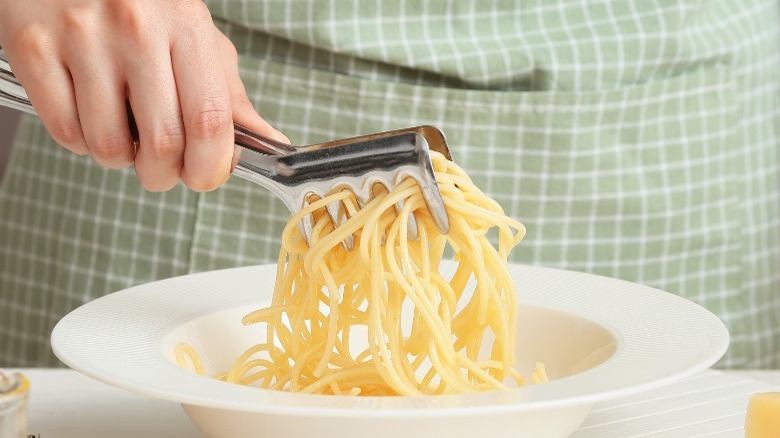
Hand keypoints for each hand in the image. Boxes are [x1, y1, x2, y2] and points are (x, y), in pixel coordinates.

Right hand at [0, 0, 286, 190]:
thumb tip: (268, 143)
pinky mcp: (31, 46)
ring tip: (121, 129)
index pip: (210, 120)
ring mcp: (80, 36)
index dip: (211, 167)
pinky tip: (89, 112)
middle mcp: (135, 27)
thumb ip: (228, 94)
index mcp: (186, 23)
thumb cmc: (142, 3)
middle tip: (161, 167)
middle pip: (162, 144)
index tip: (205, 176)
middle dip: (165, 175)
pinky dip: (79, 141)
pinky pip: (64, 131)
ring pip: (108, 147)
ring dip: (120, 157)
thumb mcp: (195, 36)